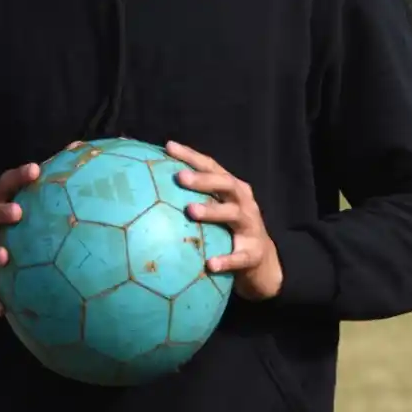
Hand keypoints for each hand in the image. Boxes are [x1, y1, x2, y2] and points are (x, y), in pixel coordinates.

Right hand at [0, 162, 39, 315]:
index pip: (6, 182)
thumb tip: (82, 147)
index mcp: (0, 199)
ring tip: (4, 257)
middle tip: (17, 212)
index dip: (19, 175)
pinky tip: (1, 309)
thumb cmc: (18, 219)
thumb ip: (53, 178)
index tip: (35, 170)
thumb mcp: (29, 198)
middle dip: (0, 210)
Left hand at [166, 141, 282, 301]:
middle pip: (225, 184)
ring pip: (233, 214)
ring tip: (191, 211)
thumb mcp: (216, 209)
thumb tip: (150, 186)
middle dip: (203, 179)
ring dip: (212, 211)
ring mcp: (251, 227)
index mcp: (232, 188)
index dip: (191, 155)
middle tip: (180, 177)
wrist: (261, 262)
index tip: (169, 147)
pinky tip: (210, 264)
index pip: (211, 166)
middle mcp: (243, 202)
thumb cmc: (229, 229)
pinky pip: (239, 257)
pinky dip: (226, 260)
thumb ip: (192, 197)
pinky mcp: (253, 253)